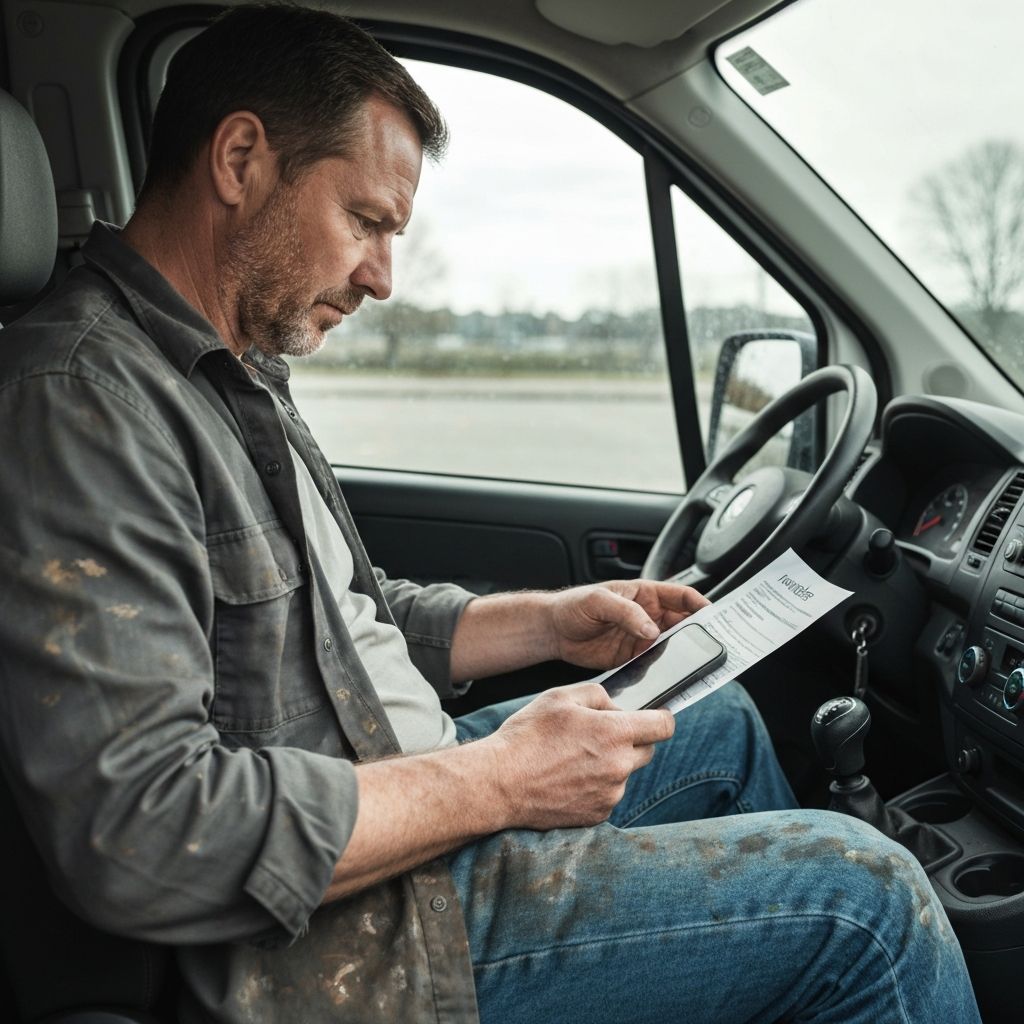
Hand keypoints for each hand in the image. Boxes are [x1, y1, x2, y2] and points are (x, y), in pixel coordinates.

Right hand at [486, 683, 675, 828]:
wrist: (499, 783)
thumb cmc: (528, 736)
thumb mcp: (560, 696)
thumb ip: (598, 695)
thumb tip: (615, 707)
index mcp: (615, 734)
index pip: (664, 726)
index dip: (660, 718)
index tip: (652, 717)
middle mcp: (620, 767)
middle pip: (647, 751)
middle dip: (631, 740)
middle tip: (598, 735)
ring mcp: (610, 794)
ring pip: (624, 773)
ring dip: (610, 764)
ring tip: (571, 759)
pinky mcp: (597, 815)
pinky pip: (607, 794)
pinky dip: (595, 786)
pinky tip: (567, 778)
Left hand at [547, 579, 708, 669]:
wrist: (553, 630)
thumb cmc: (573, 605)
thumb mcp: (598, 601)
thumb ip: (625, 612)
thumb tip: (651, 629)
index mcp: (645, 594)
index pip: (682, 596)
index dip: (701, 605)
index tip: (716, 618)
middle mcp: (649, 615)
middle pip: (684, 624)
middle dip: (702, 634)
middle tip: (717, 647)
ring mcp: (643, 638)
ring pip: (674, 647)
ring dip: (687, 656)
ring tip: (702, 667)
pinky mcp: (634, 658)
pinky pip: (656, 665)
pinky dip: (667, 672)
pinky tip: (674, 680)